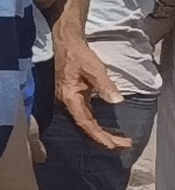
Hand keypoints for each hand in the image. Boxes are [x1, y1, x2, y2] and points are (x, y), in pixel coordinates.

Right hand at [50, 14, 130, 154]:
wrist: (65, 44)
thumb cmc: (79, 55)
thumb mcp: (95, 69)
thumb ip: (105, 86)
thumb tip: (117, 101)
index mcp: (69, 98)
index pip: (85, 123)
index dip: (99, 136)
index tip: (114, 145)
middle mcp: (66, 104)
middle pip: (84, 128)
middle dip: (103, 139)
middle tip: (124, 145)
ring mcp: (67, 102)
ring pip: (83, 125)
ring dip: (100, 135)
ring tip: (117, 141)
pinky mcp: (71, 99)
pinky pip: (83, 118)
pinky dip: (94, 127)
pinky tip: (104, 129)